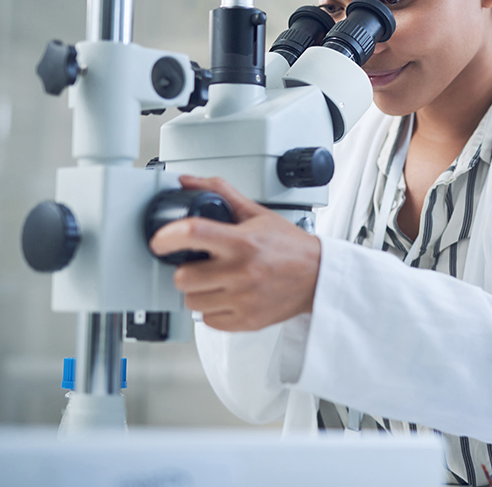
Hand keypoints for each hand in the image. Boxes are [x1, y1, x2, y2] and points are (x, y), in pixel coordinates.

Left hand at [149, 174, 321, 331]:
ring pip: (191, 301)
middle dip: (186, 270)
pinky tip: (228, 296)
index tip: (160, 240)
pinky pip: (207, 320)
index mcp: (243, 242)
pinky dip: (213, 310)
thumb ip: (222, 194)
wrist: (318, 278)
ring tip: (217, 281)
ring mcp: (243, 300)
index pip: (193, 233)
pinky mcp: (245, 321)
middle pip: (183, 277)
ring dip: (198, 291)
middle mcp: (242, 272)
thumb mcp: (258, 214)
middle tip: (201, 265)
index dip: (168, 236)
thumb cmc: (291, 247)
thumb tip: (189, 183)